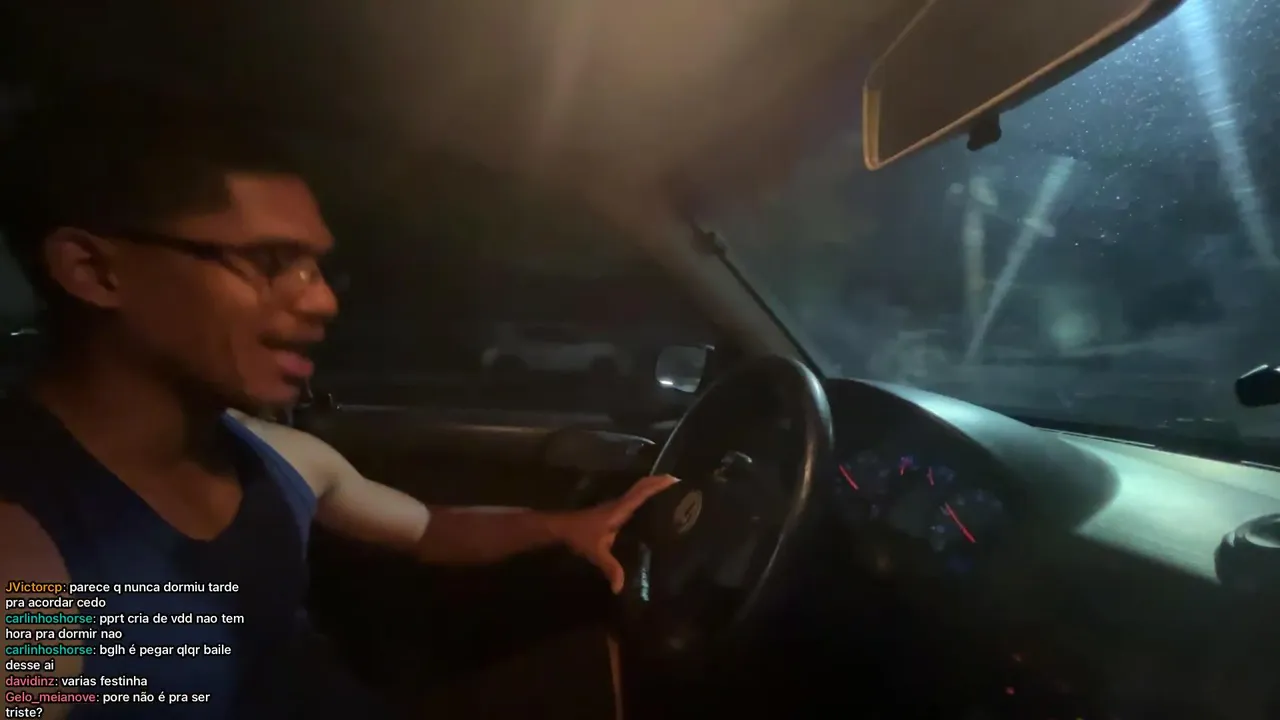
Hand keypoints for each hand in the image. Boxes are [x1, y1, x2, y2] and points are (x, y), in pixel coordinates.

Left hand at [553, 474, 678, 592]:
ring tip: (670, 489)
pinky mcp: (613, 510)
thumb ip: (610, 568)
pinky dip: (644, 494)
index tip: (673, 479)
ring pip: (637, 491)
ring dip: (651, 486)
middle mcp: (619, 504)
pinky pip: (633, 498)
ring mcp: (616, 505)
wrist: (563, 528)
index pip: (641, 493)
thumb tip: (620, 587)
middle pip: (641, 487)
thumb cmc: (580, 536)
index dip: (657, 485)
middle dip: (658, 482)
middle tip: (678, 482)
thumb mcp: (597, 553)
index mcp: (619, 510)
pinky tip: (651, 504)